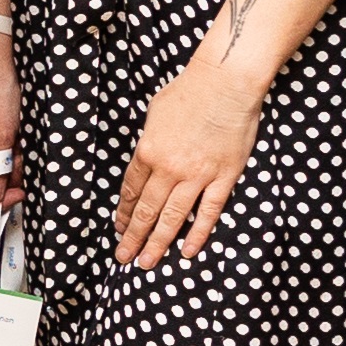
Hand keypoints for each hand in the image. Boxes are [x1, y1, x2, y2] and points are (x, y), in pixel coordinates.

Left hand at [115, 61, 262, 265]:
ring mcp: (197, 176)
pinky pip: (208, 212)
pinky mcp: (223, 177)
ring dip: (158, 242)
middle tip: (124, 257)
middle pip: (146, 210)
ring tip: (147, 262)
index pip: (131, 191)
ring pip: (172, 218)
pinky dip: (197, 234)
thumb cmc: (189, 91)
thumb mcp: (154, 114)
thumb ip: (149, 142)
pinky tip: (187, 251)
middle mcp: (169, 169)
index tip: (120, 228)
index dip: (124, 213)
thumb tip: (146, 161)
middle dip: (133, 237)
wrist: (225, 83)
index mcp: (147, 152)